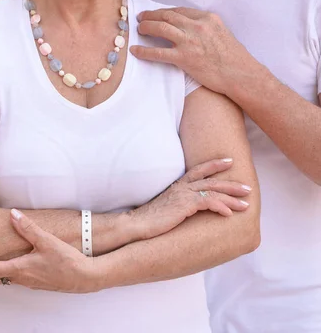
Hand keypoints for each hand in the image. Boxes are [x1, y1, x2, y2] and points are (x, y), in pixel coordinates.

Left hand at [0, 209, 101, 293]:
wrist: (84, 278)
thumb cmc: (66, 260)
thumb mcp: (46, 241)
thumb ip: (28, 228)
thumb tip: (13, 215)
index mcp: (20, 268)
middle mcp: (22, 278)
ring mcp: (31, 282)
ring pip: (7, 277)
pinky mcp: (39, 282)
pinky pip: (19, 278)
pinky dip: (10, 270)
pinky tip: (16, 262)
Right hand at [129, 158, 250, 240]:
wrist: (137, 224)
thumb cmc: (151, 219)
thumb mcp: (168, 207)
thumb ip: (179, 204)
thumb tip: (188, 209)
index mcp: (179, 186)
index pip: (199, 169)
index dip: (215, 164)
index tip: (229, 161)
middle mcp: (183, 187)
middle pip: (212, 181)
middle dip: (232, 184)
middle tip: (248, 188)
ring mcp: (183, 195)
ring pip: (213, 192)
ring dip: (231, 198)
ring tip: (246, 204)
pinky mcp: (184, 206)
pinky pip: (207, 203)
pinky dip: (220, 207)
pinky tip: (229, 214)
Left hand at [131, 8, 254, 95]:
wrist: (241, 74)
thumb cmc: (235, 57)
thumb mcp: (222, 32)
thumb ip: (206, 27)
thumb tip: (191, 27)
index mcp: (207, 18)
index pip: (180, 10)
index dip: (164, 11)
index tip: (156, 13)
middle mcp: (197, 26)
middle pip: (167, 15)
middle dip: (151, 15)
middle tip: (141, 17)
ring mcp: (190, 41)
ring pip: (160, 28)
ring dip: (146, 26)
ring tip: (139, 29)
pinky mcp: (184, 58)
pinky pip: (158, 52)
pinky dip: (144, 51)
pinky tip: (135, 51)